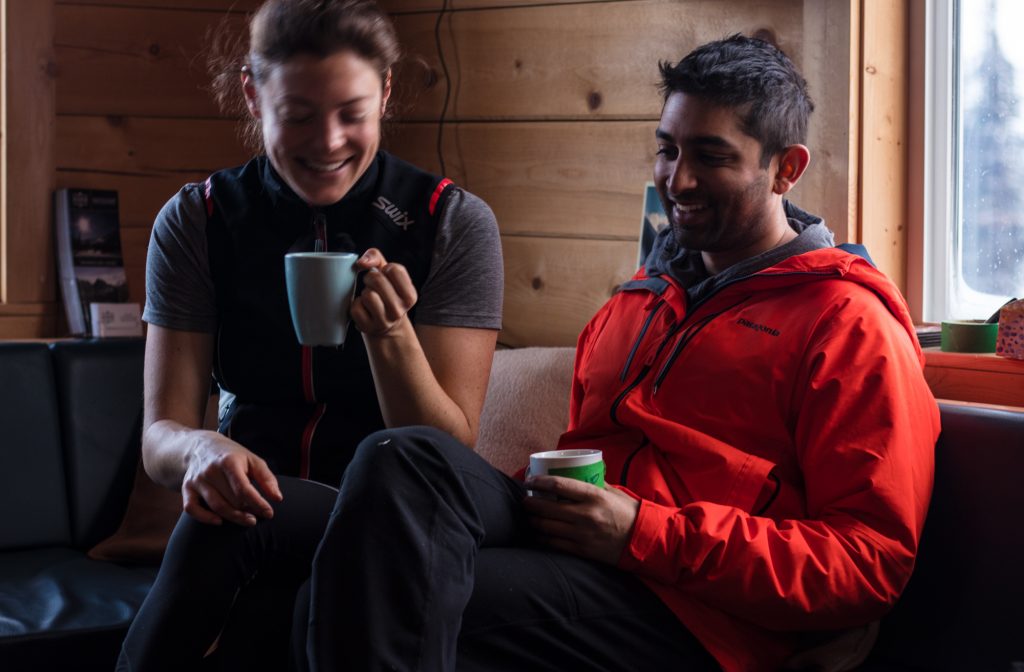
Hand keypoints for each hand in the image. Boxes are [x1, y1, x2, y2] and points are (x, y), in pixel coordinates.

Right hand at [181, 432, 282, 526]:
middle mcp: (210, 471)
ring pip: (216, 506)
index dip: (258, 503)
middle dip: (247, 511)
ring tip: (248, 520)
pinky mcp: (187, 488)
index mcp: (229, 462)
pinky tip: (219, 521)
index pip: (244, 489)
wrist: (202, 447)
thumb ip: (266, 478)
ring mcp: (197, 480)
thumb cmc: (233, 456)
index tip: (269, 513)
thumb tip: (277, 498)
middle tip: (258, 516)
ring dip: (233, 517)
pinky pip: (192, 509)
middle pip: (231, 500)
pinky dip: (205, 518)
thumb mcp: (252, 460)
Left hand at [351, 248, 416, 337]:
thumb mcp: (387, 273)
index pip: (393, 269)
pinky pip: (355, 308)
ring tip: (370, 298)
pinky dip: (356, 305)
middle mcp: (399, 310)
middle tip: (372, 285)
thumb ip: (376, 256)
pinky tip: (364, 309)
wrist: (385, 325)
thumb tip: (362, 262)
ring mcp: (384, 321)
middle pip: (377, 279)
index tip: (385, 277)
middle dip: (370, 278)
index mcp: (410, 296)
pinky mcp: (368, 328)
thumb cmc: (386, 292)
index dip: (384, 269)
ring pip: (367, 295)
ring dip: (364, 293)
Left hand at [522, 476, 640, 564]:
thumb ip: (593, 484)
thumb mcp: (612, 492)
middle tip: (524, 500)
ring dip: (533, 521)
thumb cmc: (628, 512)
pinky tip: (538, 534)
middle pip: (547, 508)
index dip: (539, 482)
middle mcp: (586, 515)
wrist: (644, 539)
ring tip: (529, 517)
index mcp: (594, 496)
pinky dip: (542, 538)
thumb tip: (574, 475)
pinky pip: (554, 544)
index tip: (529, 481)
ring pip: (547, 527)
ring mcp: (582, 534)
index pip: (559, 485)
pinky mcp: (582, 550)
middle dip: (530, 504)